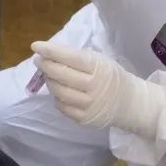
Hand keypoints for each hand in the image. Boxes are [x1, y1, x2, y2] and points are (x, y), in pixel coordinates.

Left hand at [33, 41, 165, 137]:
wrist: (130, 103)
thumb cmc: (111, 76)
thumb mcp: (100, 61)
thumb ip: (78, 57)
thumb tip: (50, 53)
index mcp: (98, 67)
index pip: (70, 57)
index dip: (51, 51)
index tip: (36, 46)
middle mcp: (93, 86)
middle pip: (61, 75)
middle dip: (45, 65)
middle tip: (38, 60)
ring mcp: (88, 105)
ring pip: (58, 92)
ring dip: (50, 81)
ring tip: (48, 75)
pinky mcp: (84, 119)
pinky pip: (62, 107)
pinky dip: (57, 97)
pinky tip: (59, 91)